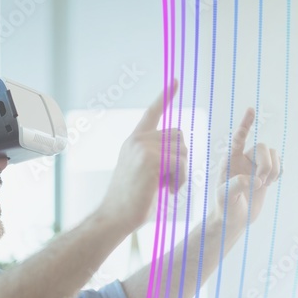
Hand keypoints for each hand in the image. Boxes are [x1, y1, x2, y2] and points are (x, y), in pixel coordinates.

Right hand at [95, 80, 189, 234]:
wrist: (115, 217)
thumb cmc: (132, 202)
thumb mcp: (145, 173)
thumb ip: (158, 157)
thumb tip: (181, 152)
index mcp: (134, 141)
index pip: (152, 113)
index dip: (165, 96)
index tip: (175, 80)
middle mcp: (137, 139)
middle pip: (179, 136)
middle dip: (181, 159)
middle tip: (169, 181)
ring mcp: (142, 147)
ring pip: (182, 150)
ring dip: (182, 171)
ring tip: (167, 187)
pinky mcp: (150, 159)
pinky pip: (181, 163)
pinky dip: (181, 180)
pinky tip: (168, 191)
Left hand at [211, 107, 281, 237]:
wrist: (234, 220)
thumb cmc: (225, 207)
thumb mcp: (225, 197)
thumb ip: (236, 185)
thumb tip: (256, 180)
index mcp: (230, 160)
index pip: (239, 137)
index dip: (245, 124)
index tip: (251, 109)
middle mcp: (243, 159)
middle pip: (263, 147)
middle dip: (266, 165)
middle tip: (261, 183)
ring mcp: (255, 166)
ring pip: (274, 154)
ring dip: (273, 169)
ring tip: (264, 185)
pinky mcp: (266, 174)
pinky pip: (280, 163)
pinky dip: (279, 172)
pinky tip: (271, 183)